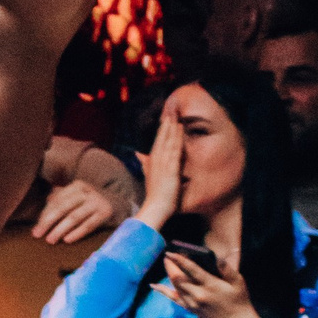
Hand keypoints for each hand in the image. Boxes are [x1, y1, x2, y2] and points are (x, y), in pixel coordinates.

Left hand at [31, 177, 121, 246]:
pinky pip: (89, 225)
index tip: (36, 229)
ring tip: (50, 240)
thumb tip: (43, 211)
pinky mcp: (105, 213)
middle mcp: (87, 192)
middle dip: (48, 222)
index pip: (57, 201)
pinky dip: (77, 233)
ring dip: (60, 229)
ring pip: (75, 217)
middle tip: (38, 235)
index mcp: (77, 186)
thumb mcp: (76, 198)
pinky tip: (67, 240)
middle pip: (63, 207)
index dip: (44, 215)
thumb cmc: (89, 203)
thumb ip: (59, 201)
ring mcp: (97, 202)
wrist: (118, 204)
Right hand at [139, 105, 186, 230]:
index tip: (166, 117)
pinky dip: (177, 139)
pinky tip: (180, 130)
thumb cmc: (154, 195)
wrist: (155, 208)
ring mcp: (163, 164)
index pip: (158, 141)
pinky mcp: (171, 169)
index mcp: (152, 161)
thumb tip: (137, 153)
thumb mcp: (148, 176)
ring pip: (168, 141)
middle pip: (161, 138)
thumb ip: (144, 163)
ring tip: (175, 115)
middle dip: (166, 123)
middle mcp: (156, 160)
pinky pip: (175, 150)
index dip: (162, 129)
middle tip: (171, 109)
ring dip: (171, 127)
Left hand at [158, 244, 257, 317]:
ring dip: (168, 273)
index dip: (179, 260)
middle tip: (167, 255)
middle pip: (178, 278)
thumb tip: (215, 257)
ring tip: (167, 263)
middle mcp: (198, 294)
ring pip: (175, 286)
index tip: (170, 251)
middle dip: (170, 265)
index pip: (191, 270)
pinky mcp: (190, 309)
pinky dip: (163, 291)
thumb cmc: (239, 300)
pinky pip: (173, 299)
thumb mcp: (238, 281)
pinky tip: (154, 285)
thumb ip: (226, 268)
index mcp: (210, 285)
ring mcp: (193, 303)